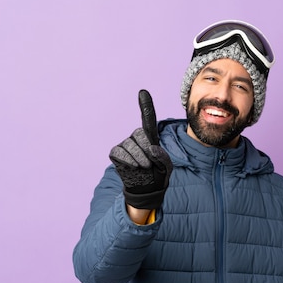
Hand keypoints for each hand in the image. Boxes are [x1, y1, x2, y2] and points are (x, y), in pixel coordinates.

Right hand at [109, 90, 172, 209]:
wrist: (147, 190)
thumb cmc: (157, 175)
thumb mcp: (166, 167)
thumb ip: (163, 157)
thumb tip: (151, 148)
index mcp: (150, 137)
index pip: (147, 118)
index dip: (145, 105)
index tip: (142, 92)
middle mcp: (136, 137)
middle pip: (139, 134)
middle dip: (146, 149)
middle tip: (150, 164)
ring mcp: (124, 144)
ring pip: (129, 144)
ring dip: (138, 158)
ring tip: (143, 167)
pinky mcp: (115, 153)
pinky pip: (119, 152)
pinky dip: (127, 160)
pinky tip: (134, 167)